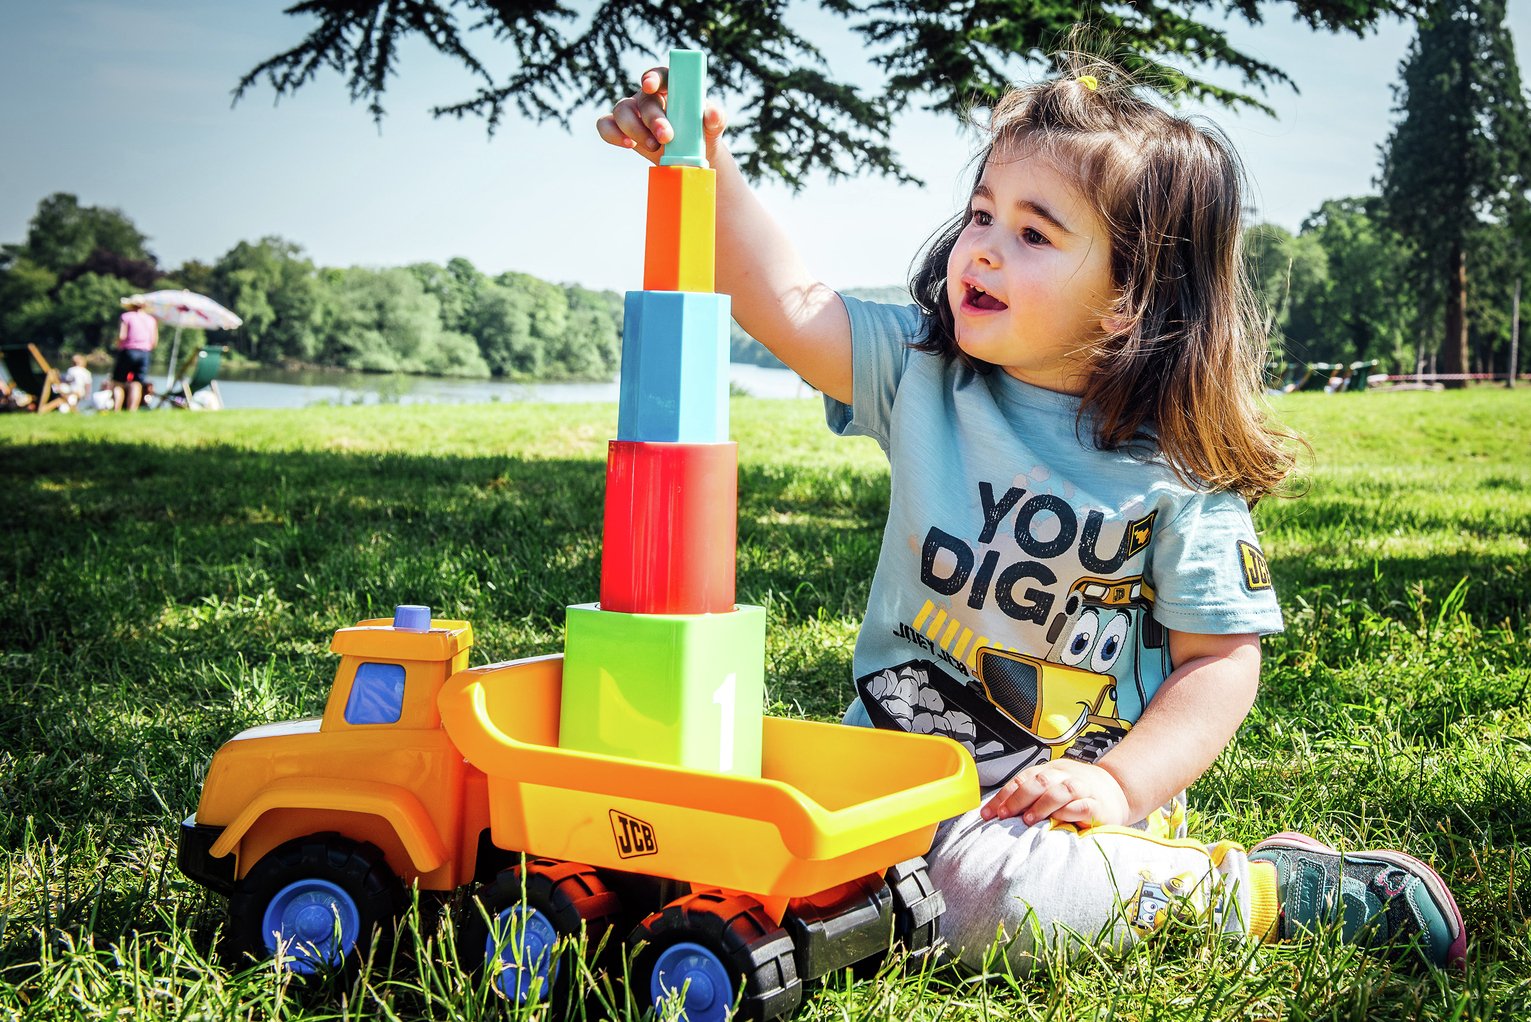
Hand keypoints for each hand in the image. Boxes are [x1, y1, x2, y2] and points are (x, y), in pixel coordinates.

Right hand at [595, 67, 727, 164]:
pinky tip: (627, 144)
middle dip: (653, 118)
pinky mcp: (621, 128)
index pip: (660, 74)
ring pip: (621, 111)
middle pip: (644, 100)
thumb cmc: (701, 133)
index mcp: (671, 86)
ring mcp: (633, 111)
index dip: (653, 77)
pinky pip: (605, 125)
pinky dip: (611, 134)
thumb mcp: (713, 126)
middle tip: (667, 137)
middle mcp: (649, 96)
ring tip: (653, 147)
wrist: (690, 157)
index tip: (650, 86)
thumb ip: (715, 118)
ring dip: (635, 129)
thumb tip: (712, 114)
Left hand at [980, 758, 1130, 827]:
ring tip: (1029, 820)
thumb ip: (1030, 797)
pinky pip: (1083, 805)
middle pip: (1039, 781)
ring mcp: (1083, 788)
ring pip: (1061, 790)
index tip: (989, 813)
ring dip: (1043, 804)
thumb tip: (999, 812)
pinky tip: (1059, 818)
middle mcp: (1064, 776)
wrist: (1116, 790)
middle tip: (1005, 815)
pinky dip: (1070, 811)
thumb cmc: (1078, 792)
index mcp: (1049, 771)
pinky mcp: (1098, 805)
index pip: (1022, 779)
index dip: (1004, 795)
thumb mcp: (1052, 788)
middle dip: (1018, 799)